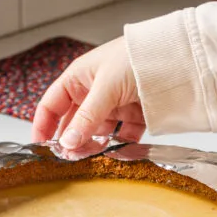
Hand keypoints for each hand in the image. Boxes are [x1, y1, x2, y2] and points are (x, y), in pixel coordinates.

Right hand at [31, 37, 145, 154]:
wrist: (176, 56)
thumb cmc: (135, 57)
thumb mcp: (105, 87)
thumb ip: (87, 117)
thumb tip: (67, 143)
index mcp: (78, 79)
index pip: (51, 105)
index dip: (43, 126)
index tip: (40, 148)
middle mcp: (93, 92)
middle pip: (74, 123)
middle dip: (71, 141)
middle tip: (70, 160)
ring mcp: (114, 104)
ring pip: (98, 132)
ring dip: (95, 146)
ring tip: (92, 159)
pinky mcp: (134, 114)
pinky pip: (123, 135)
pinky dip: (120, 146)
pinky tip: (117, 154)